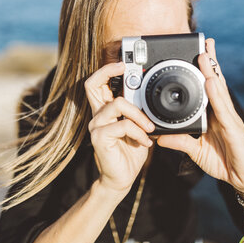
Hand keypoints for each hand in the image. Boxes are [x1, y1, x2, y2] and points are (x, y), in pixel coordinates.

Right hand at [84, 62, 153, 193]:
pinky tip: (145, 142)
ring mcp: (96, 126)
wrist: (122, 178)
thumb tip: (152, 98)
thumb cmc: (131, 152)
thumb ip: (139, 113)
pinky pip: (123, 125)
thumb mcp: (138, 128)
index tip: (123, 63)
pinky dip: (138, 132)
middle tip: (125, 67)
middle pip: (92, 83)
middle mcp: (97, 115)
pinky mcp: (99, 137)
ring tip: (150, 128)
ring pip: (117, 104)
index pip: (98, 83)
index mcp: (105, 110)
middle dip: (109, 71)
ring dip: (139, 115)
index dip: (107, 70)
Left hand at [157, 38, 243, 192]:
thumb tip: (159, 137)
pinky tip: (211, 82)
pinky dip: (217, 95)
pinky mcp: (234, 129)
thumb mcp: (195, 151)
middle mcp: (222, 112)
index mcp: (214, 115)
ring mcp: (229, 119)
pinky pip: (223, 109)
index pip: (208, 89)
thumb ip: (179, 142)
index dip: (204, 71)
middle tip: (205, 42)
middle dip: (211, 62)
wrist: (243, 179)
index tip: (197, 53)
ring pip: (219, 91)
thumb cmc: (224, 162)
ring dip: (212, 72)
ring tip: (205, 54)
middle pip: (216, 83)